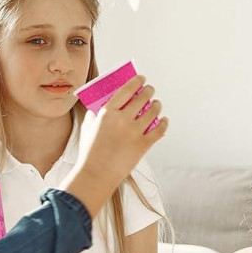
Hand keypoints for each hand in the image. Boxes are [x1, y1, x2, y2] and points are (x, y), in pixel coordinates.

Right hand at [66, 75, 167, 219]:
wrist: (96, 174)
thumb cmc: (90, 151)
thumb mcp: (88, 127)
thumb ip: (96, 113)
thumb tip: (104, 103)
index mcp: (107, 113)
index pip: (126, 90)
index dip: (136, 81)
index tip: (141, 78)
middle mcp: (123, 120)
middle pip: (142, 98)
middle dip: (148, 91)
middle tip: (150, 90)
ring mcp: (134, 133)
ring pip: (153, 112)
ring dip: (157, 105)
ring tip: (157, 104)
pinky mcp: (143, 145)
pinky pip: (159, 130)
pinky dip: (163, 123)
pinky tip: (164, 120)